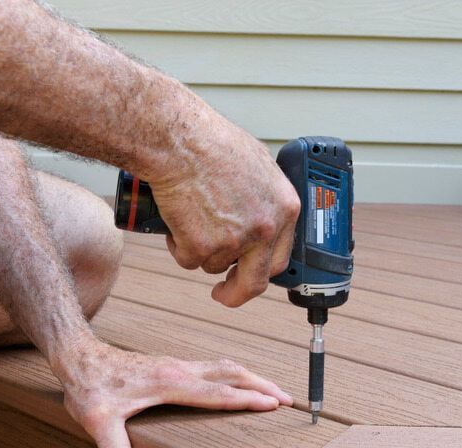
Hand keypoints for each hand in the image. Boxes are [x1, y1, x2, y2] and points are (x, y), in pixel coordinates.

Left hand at [54, 339, 292, 447]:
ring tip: (273, 391)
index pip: (218, 393)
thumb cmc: (89, 387)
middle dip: (262, 385)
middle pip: (232, 374)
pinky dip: (236, 375)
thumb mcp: (96, 422)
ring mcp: (178, 365)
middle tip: (288, 399)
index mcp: (170, 382)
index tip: (274, 405)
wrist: (79, 357)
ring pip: (226, 367)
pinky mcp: (174, 365)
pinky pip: (215, 367)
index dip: (246, 400)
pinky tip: (237, 384)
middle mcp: (180, 370)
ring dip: (252, 377)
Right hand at [150, 111, 299, 307]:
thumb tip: (258, 216)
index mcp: (284, 209)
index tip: (249, 275)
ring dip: (199, 249)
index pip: (281, 257)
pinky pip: (187, 259)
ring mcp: (235, 241)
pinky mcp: (202, 248)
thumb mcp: (257, 167)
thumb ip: (263, 200)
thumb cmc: (212, 143)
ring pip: (213, 264)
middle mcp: (265, 229)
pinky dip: (177, 245)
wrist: (180, 140)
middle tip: (223, 293)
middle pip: (255, 281)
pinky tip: (176, 215)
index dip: (262, 270)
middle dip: (237, 292)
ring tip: (189, 212)